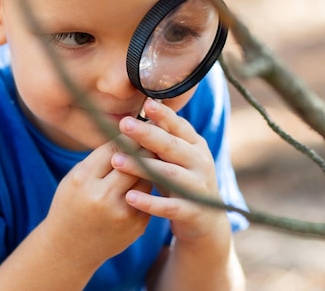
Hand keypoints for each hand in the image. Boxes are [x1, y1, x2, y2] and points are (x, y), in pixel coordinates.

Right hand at [42, 138, 151, 268]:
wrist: (70, 250)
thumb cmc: (71, 204)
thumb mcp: (76, 177)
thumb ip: (101, 157)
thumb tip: (131, 132)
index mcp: (83, 180)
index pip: (115, 147)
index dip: (130, 133)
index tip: (140, 123)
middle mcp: (103, 197)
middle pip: (135, 161)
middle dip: (146, 145)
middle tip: (156, 131)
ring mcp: (123, 214)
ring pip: (148, 177)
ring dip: (153, 163)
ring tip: (157, 150)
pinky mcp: (138, 225)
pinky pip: (150, 195)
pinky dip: (151, 184)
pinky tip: (156, 174)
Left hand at [112, 98, 229, 243]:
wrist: (207, 221)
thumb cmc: (183, 182)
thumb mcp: (176, 158)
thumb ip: (163, 140)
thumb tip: (138, 114)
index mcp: (196, 146)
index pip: (179, 126)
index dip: (164, 115)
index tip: (146, 104)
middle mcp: (200, 163)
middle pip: (172, 146)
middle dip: (148, 134)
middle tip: (124, 124)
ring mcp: (198, 187)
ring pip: (169, 174)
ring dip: (143, 167)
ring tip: (117, 161)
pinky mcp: (192, 211)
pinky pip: (170, 206)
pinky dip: (150, 202)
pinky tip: (129, 197)